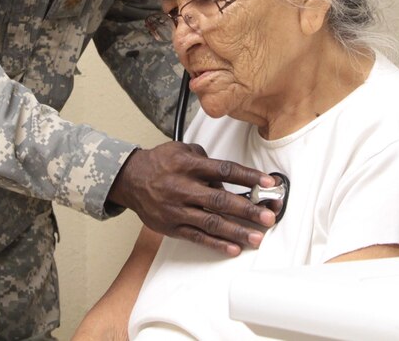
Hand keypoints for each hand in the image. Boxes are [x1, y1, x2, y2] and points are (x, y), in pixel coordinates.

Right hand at [107, 142, 276, 255]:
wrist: (130, 179)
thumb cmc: (160, 163)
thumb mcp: (182, 150)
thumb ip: (206, 160)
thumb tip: (230, 177)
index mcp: (189, 165)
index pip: (224, 170)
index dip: (248, 176)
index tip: (268, 183)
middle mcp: (183, 187)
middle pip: (220, 200)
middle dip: (247, 210)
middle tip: (268, 217)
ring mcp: (177, 209)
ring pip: (211, 222)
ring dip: (236, 231)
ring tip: (257, 238)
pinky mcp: (172, 226)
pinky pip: (197, 237)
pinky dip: (216, 244)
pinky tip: (233, 248)